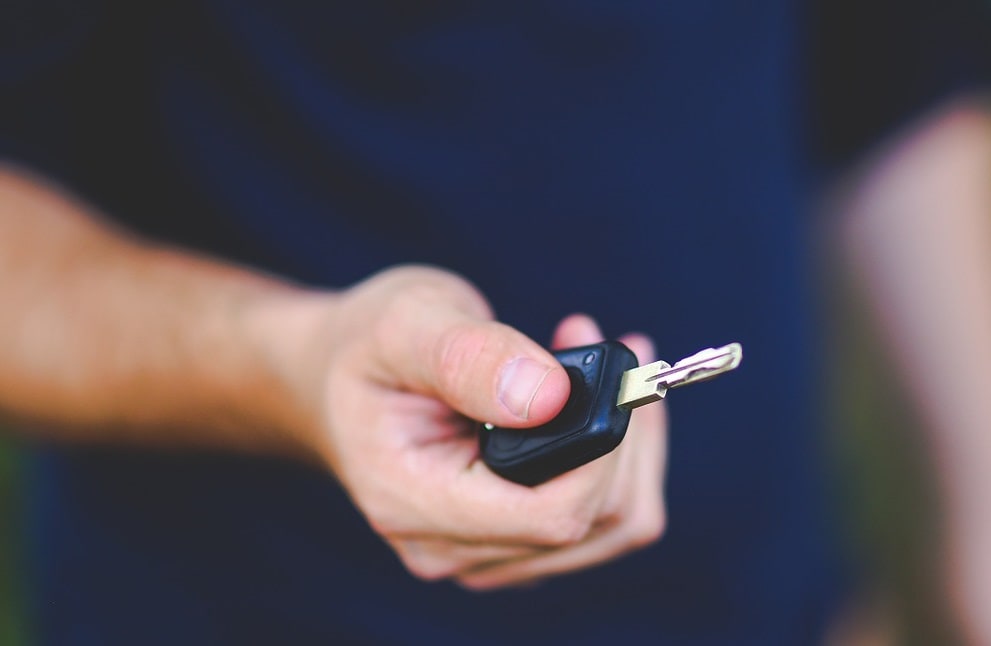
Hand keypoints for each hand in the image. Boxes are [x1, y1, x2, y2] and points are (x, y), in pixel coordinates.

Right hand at [293, 266, 666, 588]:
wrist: (338, 377)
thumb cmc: (366, 346)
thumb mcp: (405, 322)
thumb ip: (471, 356)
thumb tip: (550, 395)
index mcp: (414, 502)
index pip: (550, 516)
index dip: (602, 451)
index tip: (609, 370)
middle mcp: (451, 547)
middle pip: (593, 523)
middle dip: (625, 433)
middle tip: (609, 343)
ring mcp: (485, 551)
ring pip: (612, 525)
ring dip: (631, 442)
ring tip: (602, 360)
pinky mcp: (515, 539)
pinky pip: (602, 515)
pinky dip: (618, 454)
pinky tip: (592, 396)